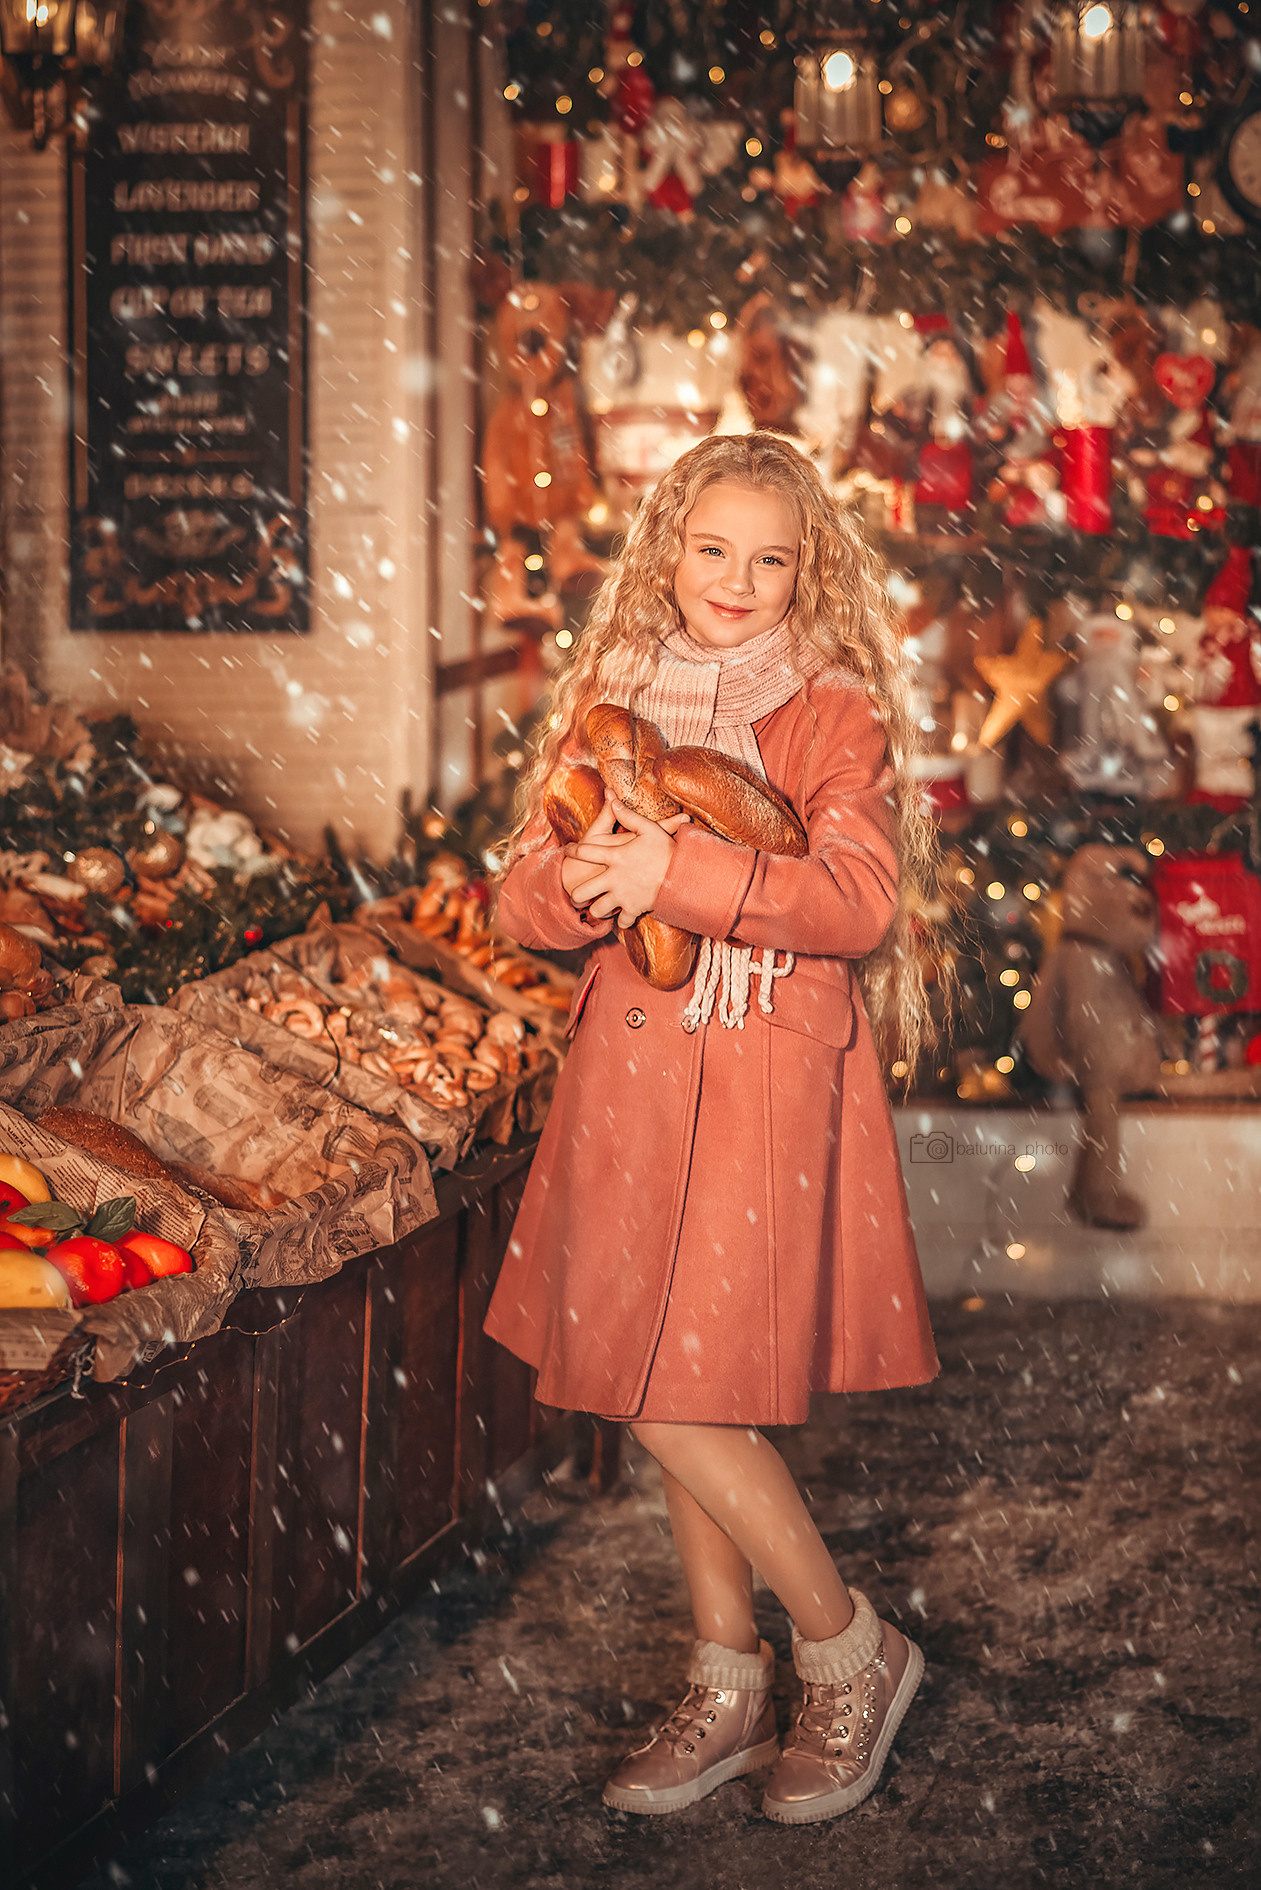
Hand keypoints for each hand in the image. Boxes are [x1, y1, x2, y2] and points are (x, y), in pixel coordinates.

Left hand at [563, 797, 689, 926]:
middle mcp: (613, 879)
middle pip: (583, 892)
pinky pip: (623, 921)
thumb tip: (612, 798)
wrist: (683, 877)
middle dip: (576, 895)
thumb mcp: (648, 828)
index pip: (585, 852)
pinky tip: (622, 917)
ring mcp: (622, 896)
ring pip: (598, 910)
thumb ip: (627, 815)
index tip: (567, 851)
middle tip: (576, 895)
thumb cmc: (666, 850)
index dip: (573, 851)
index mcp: (614, 857)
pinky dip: (623, 921)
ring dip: (597, 910)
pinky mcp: (634, 910)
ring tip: (597, 908)